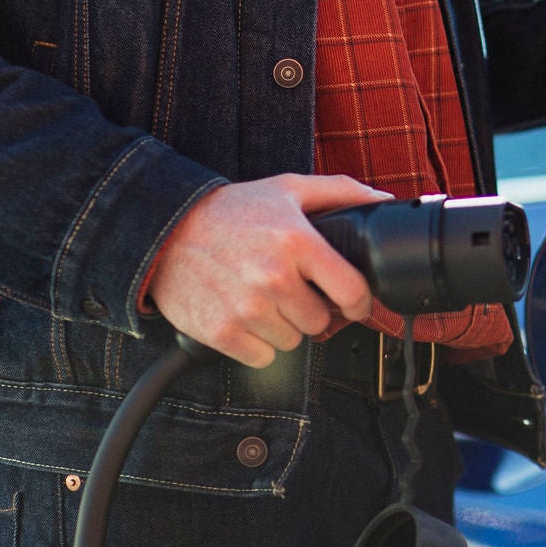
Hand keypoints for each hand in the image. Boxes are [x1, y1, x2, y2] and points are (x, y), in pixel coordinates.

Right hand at [146, 173, 388, 367]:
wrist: (163, 231)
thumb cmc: (230, 211)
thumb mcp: (287, 189)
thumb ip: (340, 191)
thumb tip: (382, 200)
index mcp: (297, 241)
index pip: (352, 291)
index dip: (358, 301)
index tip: (352, 303)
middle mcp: (274, 277)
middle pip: (321, 322)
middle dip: (310, 309)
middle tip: (289, 290)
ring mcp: (247, 308)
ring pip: (293, 342)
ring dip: (283, 326)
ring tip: (262, 298)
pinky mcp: (222, 332)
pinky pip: (263, 357)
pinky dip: (256, 343)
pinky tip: (244, 316)